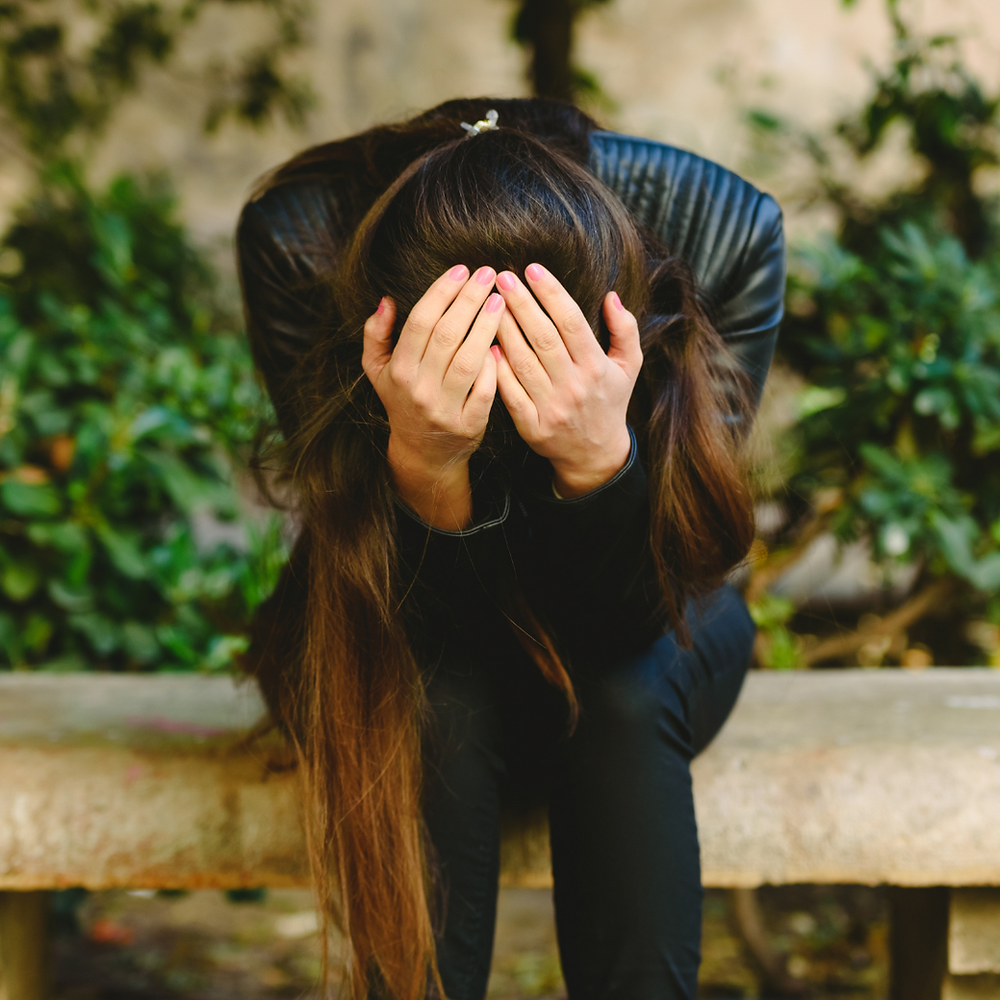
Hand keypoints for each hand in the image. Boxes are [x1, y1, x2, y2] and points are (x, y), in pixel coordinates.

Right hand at [362, 264, 503, 528]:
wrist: (422, 453)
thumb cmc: (402, 400)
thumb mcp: (378, 370)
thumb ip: (376, 334)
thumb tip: (386, 300)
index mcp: (398, 370)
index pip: (421, 322)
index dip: (442, 292)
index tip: (461, 269)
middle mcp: (419, 389)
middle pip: (447, 335)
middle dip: (469, 300)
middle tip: (488, 274)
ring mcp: (445, 408)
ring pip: (468, 359)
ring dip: (486, 326)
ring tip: (501, 301)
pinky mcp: (469, 424)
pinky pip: (485, 389)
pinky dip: (493, 365)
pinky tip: (504, 341)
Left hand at [494, 263, 641, 497]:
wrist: (595, 455)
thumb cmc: (609, 401)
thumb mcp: (628, 366)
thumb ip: (625, 329)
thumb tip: (611, 296)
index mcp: (596, 366)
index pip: (571, 322)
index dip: (551, 293)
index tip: (532, 269)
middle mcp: (574, 386)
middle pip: (543, 338)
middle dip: (521, 304)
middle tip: (502, 277)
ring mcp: (551, 407)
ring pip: (522, 361)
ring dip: (503, 330)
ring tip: (487, 303)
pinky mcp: (532, 426)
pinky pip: (510, 392)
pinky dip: (498, 369)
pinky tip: (486, 345)